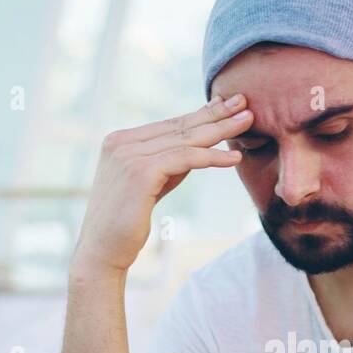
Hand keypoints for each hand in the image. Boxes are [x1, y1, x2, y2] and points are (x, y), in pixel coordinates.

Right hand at [73, 94, 253, 277]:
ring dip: (220, 130)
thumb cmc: (128, 221)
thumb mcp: (152, 183)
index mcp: (120, 140)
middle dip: (215, 114)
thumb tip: (200, 146)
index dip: (201, 113)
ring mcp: (129, 155)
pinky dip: (212, 157)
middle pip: (179, 126)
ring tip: (248, 121)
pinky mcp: (141, 172)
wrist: (103, 251)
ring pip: (185, 139)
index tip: (228, 104)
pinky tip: (233, 157)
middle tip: (245, 101)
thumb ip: (169, 162)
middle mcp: (122, 142)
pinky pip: (185, 159)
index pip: (169, 124)